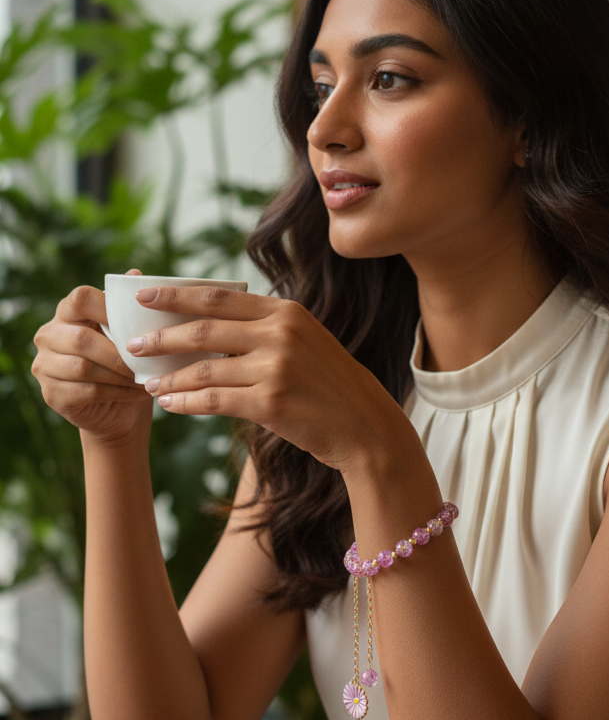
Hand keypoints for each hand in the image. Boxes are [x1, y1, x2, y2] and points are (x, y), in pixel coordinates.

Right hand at [32, 271, 151, 444]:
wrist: (119, 408)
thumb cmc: (126, 362)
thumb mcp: (130, 332)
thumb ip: (128, 306)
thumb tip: (135, 273)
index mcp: (67, 312)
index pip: (80, 298)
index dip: (108, 308)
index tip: (136, 324)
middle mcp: (49, 335)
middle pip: (82, 339)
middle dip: (119, 352)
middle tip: (147, 361)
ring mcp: (45, 365)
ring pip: (83, 367)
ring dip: (120, 374)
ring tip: (145, 379)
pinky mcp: (51, 394)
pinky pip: (86, 391)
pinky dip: (117, 392)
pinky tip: (137, 393)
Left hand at [126, 284, 409, 472]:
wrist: (364, 425)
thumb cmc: (328, 385)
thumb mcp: (304, 341)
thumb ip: (264, 329)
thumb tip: (208, 326)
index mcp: (286, 311)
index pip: (219, 297)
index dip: (177, 295)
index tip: (145, 296)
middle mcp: (280, 333)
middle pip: (204, 328)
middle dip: (162, 336)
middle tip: (133, 344)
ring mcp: (276, 367)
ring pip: (204, 368)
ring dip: (170, 377)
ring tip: (148, 382)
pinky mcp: (271, 402)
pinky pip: (214, 400)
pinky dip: (187, 402)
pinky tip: (171, 404)